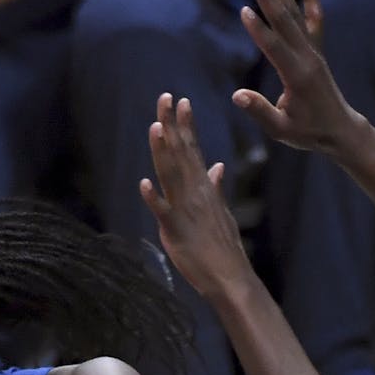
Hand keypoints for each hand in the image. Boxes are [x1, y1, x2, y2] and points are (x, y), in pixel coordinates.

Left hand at [140, 94, 255, 305]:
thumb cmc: (223, 247)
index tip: (181, 101)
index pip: (193, 150)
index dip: (186, 125)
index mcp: (204, 188)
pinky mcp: (176, 231)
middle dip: (172, 125)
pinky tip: (143, 183)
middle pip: (181, 153)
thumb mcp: (221, 211)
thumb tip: (217, 166)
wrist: (231, 277)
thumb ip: (216, 187)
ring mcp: (186, 210)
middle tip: (165, 97)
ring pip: (171, 175)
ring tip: (155, 127)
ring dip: (162, 151)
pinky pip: (162, 212)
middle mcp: (195, 193)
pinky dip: (153, 198)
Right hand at [234, 0, 362, 155]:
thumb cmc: (308, 133)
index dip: (258, 30)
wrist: (340, 130)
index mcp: (296, 77)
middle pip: (284, 21)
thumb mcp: (281, 130)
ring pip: (296, 14)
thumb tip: (237, 96)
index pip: (273, 48)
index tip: (245, 9)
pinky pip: (314, 21)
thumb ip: (260, 112)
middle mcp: (307, 58)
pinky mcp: (317, 52)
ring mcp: (313, 53)